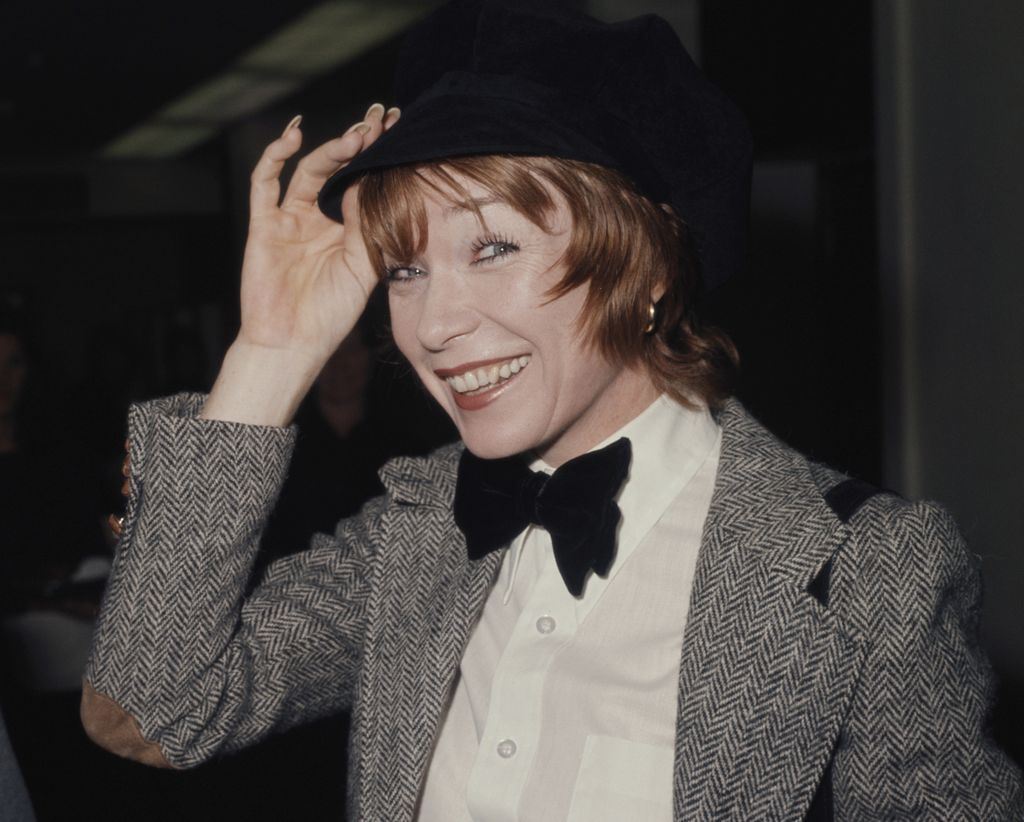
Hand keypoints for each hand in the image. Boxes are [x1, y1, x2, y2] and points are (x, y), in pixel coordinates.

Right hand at [240, 103, 395, 360]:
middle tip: (378, 118)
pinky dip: (274, 157)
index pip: (361, 184)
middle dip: (356, 143)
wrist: (292, 343)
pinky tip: (293, 137)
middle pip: (337, 170)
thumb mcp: (362, 267)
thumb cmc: (331, 314)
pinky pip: (264, 184)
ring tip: (354, 135)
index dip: (376, 158)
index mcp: (344, 232)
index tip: (397, 130)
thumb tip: (375, 182)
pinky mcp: (263, 225)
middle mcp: (317, 221)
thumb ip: (368, 225)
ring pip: (307, 172)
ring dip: (329, 150)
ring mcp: (289, 221)